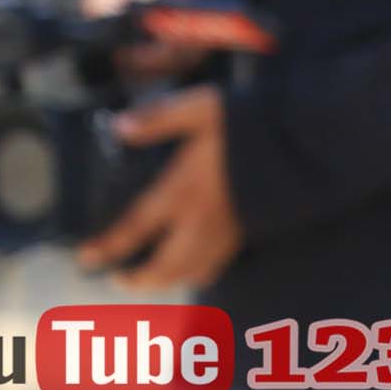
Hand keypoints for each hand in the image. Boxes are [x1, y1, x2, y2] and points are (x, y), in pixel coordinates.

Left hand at [71, 84, 240, 285]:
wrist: (304, 145)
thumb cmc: (251, 123)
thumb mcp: (201, 108)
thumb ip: (159, 118)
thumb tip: (118, 127)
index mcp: (182, 190)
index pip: (136, 228)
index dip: (108, 247)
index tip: (86, 259)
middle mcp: (200, 220)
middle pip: (162, 265)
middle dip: (137, 278)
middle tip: (117, 280)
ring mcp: (225, 231)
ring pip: (189, 271)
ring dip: (165, 282)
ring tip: (149, 282)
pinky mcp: (246, 232)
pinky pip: (216, 266)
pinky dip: (197, 275)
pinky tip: (191, 272)